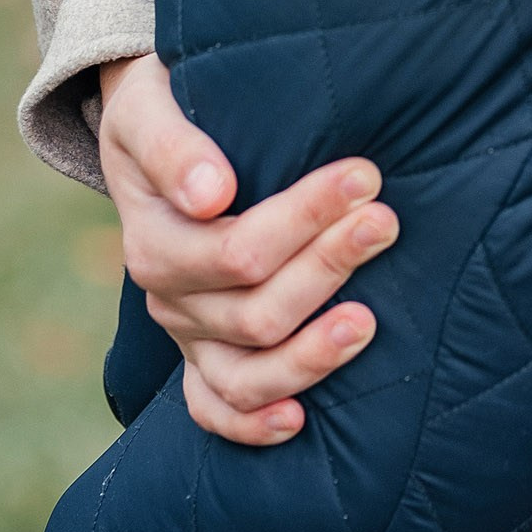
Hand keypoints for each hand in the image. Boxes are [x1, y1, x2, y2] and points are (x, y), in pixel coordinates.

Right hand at [96, 54, 396, 445]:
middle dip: (326, 268)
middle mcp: (169, 299)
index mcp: (154, 241)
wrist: (152, 134)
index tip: (364, 176)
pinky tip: (300, 420)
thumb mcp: (147, 107)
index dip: (303, 220)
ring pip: (244, 375)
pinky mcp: (205, 357)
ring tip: (368, 323)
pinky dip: (253, 424)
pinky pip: (216, 409)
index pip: (236, 250)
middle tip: (384, 222)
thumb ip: (173, 148)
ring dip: (310, 355)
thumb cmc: (161, 108)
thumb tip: (210, 194)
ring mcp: (189, 335)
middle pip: (254, 312)